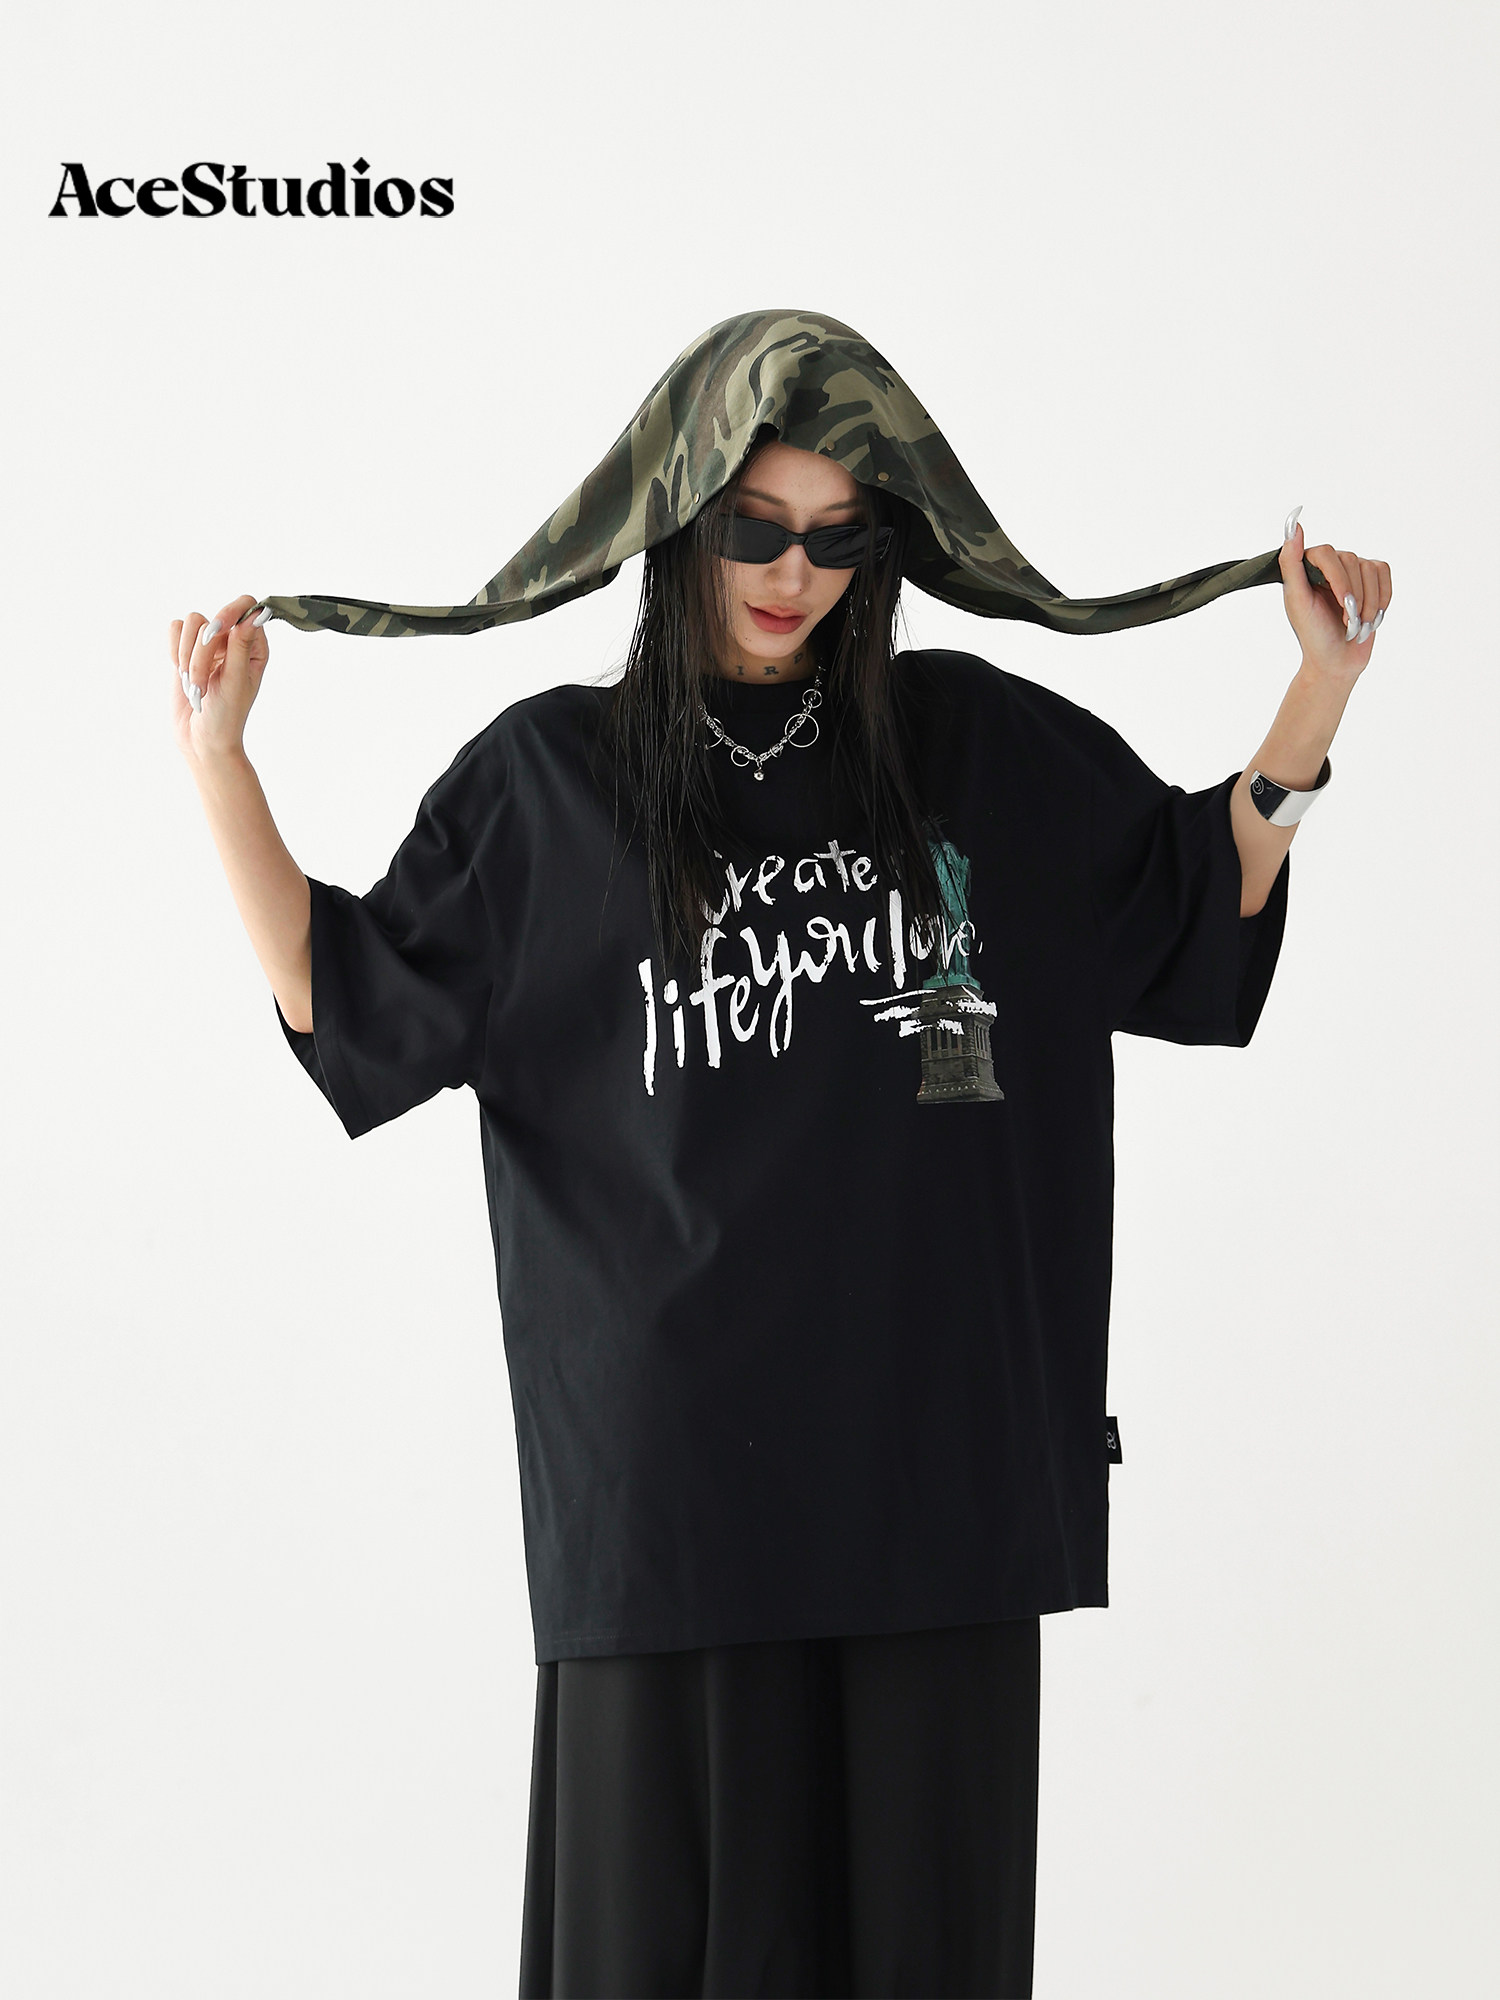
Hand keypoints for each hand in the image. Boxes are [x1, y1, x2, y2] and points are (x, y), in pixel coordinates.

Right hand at [170, 595, 269, 763]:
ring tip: (195, 686)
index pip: (246, 606)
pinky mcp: (186, 650)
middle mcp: (233, 640)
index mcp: (254, 646)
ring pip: (189, 625)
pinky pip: (174, 630)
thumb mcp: (236, 682)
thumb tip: (255, 613)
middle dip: (201, 654)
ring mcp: (209, 645)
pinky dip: (174, 653)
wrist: (202, 739)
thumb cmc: (226, 716)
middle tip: (201, 683)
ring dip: (187, 659)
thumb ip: (241, 646)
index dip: (229, 613)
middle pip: (211, 620)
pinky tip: (182, 675)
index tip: (217, 629)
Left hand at [1277, 508, 1391, 685]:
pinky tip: (1370, 617)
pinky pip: (1384, 574)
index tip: (1342, 603)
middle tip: (1346, 622)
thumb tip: (1293, 527)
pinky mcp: (1372, 579)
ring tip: (1356, 624)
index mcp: (1306, 567)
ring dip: (1367, 603)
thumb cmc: (1313, 634)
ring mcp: (1352, 570)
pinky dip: (1382, 598)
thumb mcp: (1298, 601)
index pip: (1327, 553)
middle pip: (1352, 560)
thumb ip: (1291, 564)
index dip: (1338, 579)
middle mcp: (1329, 564)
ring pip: (1371, 569)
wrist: (1336, 660)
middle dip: (1353, 597)